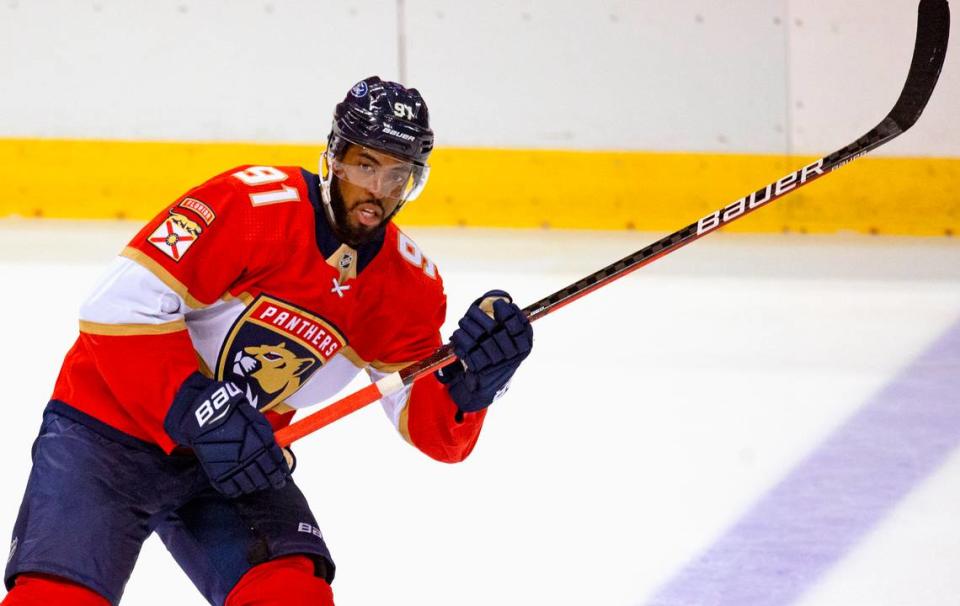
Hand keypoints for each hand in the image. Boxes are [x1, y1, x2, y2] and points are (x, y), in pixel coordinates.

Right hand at [165, 373, 289, 496]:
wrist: (208, 416)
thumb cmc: (236, 416)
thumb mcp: (259, 424)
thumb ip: (269, 441)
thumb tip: (277, 455)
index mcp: (264, 446)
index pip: (277, 468)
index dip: (280, 475)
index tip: (281, 478)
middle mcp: (251, 459)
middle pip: (265, 479)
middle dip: (269, 482)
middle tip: (270, 482)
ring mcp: (235, 468)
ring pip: (250, 486)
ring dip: (255, 486)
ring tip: (255, 483)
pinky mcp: (219, 474)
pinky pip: (232, 490)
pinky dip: (237, 490)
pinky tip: (239, 485)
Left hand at [437, 290, 532, 412]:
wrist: (490, 383)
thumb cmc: (500, 354)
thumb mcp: (512, 339)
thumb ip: (510, 321)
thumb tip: (500, 297)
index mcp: (524, 346)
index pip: (518, 324)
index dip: (507, 312)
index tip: (498, 303)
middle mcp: (513, 355)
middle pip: (494, 329)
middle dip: (480, 316)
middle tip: (471, 311)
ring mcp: (497, 363)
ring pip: (479, 337)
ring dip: (467, 326)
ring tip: (463, 323)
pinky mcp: (481, 369)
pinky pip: (468, 349)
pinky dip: (460, 340)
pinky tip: (457, 335)